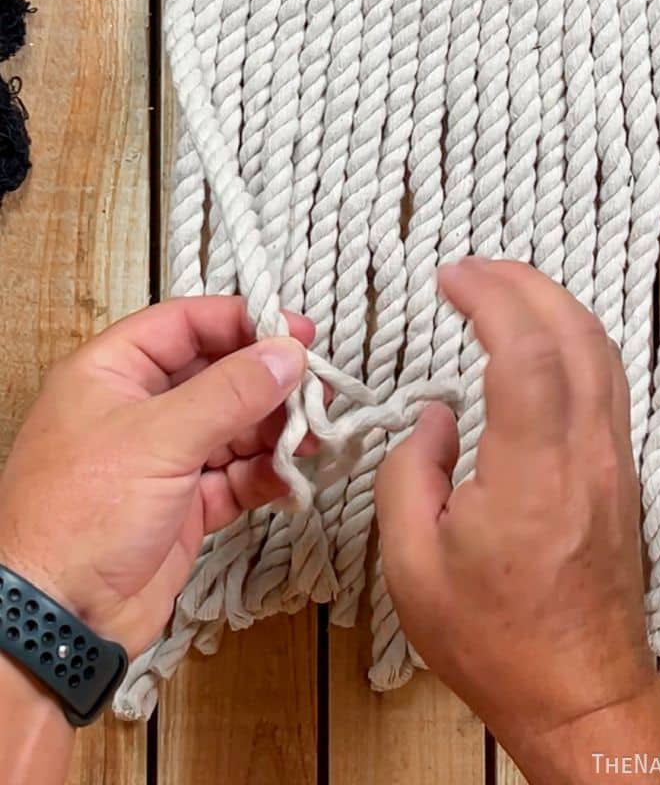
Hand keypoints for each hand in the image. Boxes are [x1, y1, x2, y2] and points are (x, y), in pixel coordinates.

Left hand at [0, 297, 310, 657]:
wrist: (59, 619)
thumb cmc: (83, 513)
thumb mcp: (160, 438)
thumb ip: (231, 392)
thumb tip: (288, 354)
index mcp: (114, 373)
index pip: (186, 325)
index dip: (244, 322)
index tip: (297, 333)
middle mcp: (141, 409)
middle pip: (219, 376)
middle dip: (269, 384)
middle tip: (317, 391)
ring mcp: (166, 458)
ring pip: (235, 428)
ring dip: (275, 432)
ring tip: (311, 438)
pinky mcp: (187, 503)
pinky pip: (238, 476)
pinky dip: (266, 476)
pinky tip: (292, 478)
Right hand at [375, 259, 655, 743]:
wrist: (579, 690)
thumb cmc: (494, 638)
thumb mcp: (413, 563)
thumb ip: (411, 472)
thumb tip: (436, 418)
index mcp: (530, 474)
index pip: (525, 351)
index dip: (489, 297)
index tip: (452, 279)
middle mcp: (585, 455)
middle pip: (574, 333)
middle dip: (524, 283)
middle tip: (474, 270)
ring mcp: (613, 462)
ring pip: (601, 351)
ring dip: (554, 305)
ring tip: (505, 290)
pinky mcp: (620, 474)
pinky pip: (606, 382)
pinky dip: (574, 341)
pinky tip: (543, 342)